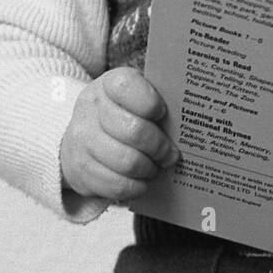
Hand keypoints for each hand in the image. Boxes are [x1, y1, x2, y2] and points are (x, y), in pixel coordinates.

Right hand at [59, 67, 177, 200]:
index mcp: (109, 84)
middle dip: (160, 147)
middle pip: (134, 131)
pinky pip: (117, 185)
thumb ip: (156, 102)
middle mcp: (91, 108)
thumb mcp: (134, 98)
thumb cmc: (122, 115)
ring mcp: (82, 140)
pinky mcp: (81, 170)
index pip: (128, 87)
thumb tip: (190, 119)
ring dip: (149, 168)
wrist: (81, 138)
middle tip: (170, 154)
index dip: (150, 103)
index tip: (162, 113)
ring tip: (155, 167)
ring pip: (128, 162)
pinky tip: (142, 182)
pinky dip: (136, 187)